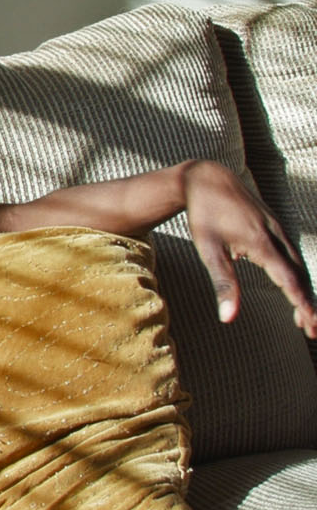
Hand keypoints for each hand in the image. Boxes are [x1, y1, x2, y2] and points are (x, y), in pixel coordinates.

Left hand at [179, 161, 316, 337]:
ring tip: (303, 317)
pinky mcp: (275, 226)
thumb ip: (223, 284)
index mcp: (263, 244)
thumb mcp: (208, 251)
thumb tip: (228, 318)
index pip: (290, 281)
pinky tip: (290, 287)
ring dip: (303, 291)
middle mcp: (277, 236)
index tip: (313, 324)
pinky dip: (295, 274)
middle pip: (300, 276)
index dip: (303, 305)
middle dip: (308, 304)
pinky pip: (291, 254)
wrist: (207, 178)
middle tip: (312, 330)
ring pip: (298, 265)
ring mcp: (278, 229)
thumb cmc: (204, 216)